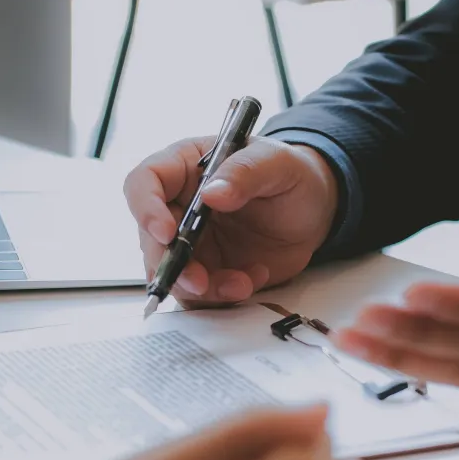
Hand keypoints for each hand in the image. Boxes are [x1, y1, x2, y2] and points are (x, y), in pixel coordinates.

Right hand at [125, 136, 338, 304]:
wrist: (314, 210)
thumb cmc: (291, 175)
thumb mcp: (276, 163)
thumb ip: (245, 173)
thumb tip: (212, 193)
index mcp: (184, 168)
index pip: (144, 183)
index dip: (146, 208)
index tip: (167, 233)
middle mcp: (179, 207)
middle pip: (151, 239)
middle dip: (172, 265)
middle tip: (200, 282)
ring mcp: (192, 243)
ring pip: (173, 273)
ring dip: (201, 289)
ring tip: (242, 284)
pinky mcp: (209, 271)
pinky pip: (201, 294)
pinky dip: (222, 296)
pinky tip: (252, 280)